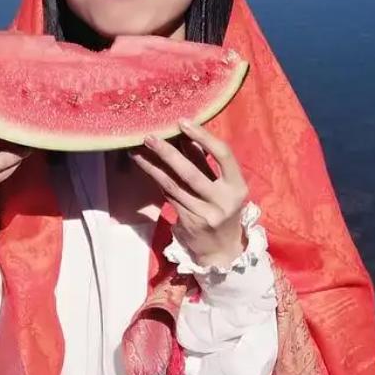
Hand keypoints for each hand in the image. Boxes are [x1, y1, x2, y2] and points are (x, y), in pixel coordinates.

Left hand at [130, 119, 247, 268]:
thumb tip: (186, 135)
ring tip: (137, 150)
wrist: (222, 251)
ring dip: (153, 166)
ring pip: (173, 185)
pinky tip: (145, 167)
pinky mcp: (188, 222)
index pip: (223, 155)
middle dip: (168, 152)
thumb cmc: (224, 210)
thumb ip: (207, 164)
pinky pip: (168, 196)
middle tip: (149, 136)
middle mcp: (223, 201)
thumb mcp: (224, 187)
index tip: (184, 122)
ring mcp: (205, 214)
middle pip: (191, 172)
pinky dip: (156, 179)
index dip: (203, 137)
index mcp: (237, 186)